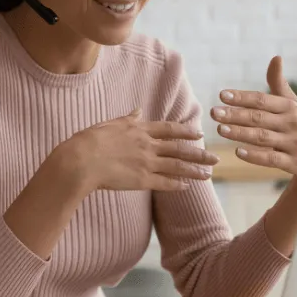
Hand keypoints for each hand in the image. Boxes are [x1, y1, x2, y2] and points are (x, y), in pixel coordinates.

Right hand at [57, 108, 219, 192]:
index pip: (169, 129)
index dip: (186, 131)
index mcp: (140, 129)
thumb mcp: (110, 124)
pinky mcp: (142, 180)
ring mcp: (147, 163)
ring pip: (177, 167)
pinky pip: (164, 183)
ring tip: (208, 174)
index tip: (200, 134)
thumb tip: (139, 109)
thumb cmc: (90, 140)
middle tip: (216, 158)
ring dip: (194, 171)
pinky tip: (187, 187)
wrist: (80, 160)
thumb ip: (128, 118)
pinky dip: (177, 185)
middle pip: (180, 149)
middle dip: (199, 154)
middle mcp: (148, 145)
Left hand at [210, 56, 296, 183]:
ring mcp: (294, 143)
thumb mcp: (295, 104)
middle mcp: (292, 123)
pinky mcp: (295, 162)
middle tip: (214, 112)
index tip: (222, 95)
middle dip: (235, 114)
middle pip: (259, 117)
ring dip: (240, 133)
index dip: (242, 97)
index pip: (262, 100)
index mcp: (290, 107)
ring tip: (220, 129)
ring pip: (262, 137)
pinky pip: (272, 158)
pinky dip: (255, 156)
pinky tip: (238, 152)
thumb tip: (276, 57)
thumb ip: (280, 83)